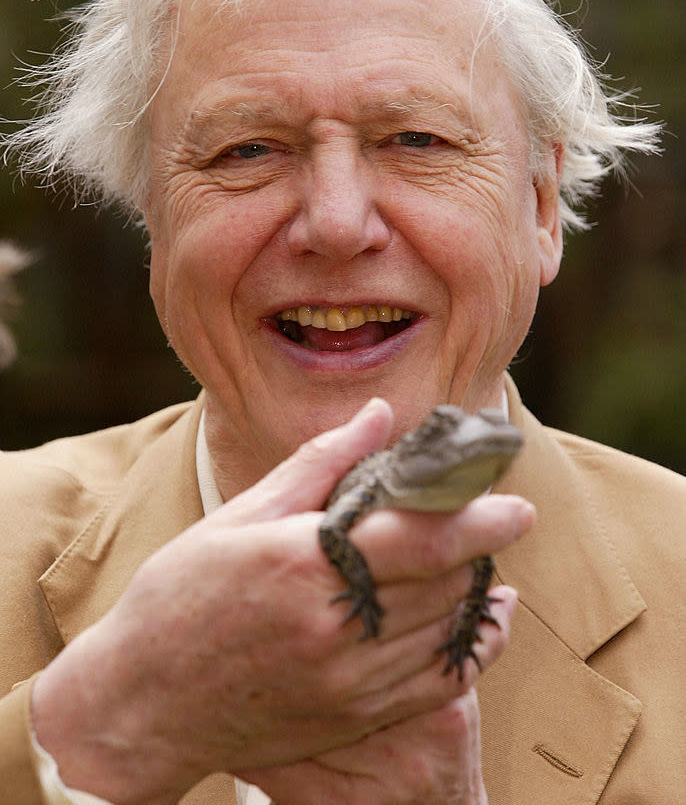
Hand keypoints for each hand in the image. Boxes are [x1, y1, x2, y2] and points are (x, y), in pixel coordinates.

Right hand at [31, 399, 532, 804]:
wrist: (144, 701)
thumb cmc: (181, 595)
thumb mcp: (241, 516)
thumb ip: (320, 463)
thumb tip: (377, 414)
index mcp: (305, 564)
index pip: (420, 538)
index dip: (479, 520)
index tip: (518, 505)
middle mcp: (334, 626)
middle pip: (444, 583)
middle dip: (478, 547)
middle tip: (491, 518)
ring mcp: (346, 681)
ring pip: (446, 630)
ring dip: (474, 590)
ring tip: (478, 559)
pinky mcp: (351, 716)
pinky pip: (436, 684)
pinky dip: (468, 648)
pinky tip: (477, 619)